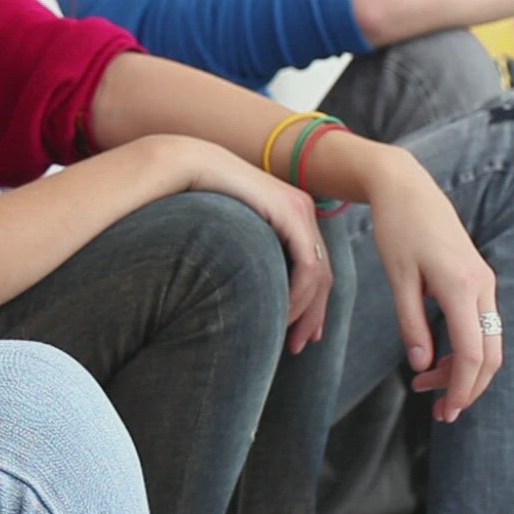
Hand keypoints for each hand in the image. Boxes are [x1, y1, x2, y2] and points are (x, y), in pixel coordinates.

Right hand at [158, 135, 335, 354]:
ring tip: (288, 337)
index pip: (313, 269)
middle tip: (303, 346)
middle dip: (314, 315)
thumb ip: (247, 255)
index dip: (311, 306)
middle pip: (322, 276)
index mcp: (291, 216)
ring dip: (306, 311)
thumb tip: (245, 286)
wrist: (190, 167)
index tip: (304, 335)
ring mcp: (301, 211)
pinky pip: (308, 264)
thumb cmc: (198, 201)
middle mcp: (303, 212)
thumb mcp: (231, 234)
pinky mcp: (292, 213)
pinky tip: (283, 312)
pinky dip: (298, 293)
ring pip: (319, 275)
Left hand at [357, 146, 500, 421]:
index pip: (473, 353)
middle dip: (467, 387)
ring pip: (488, 342)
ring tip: (425, 384)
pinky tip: (435, 358)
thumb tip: (420, 364)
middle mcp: (482, 287)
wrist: (408, 189)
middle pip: (490, 355)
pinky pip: (481, 325)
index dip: (461, 387)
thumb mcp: (396, 276)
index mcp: (460, 287)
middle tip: (438, 410)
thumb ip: (409, 322)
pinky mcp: (478, 280)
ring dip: (463, 369)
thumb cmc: (397, 229)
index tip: (443, 410)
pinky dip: (464, 348)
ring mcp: (484, 283)